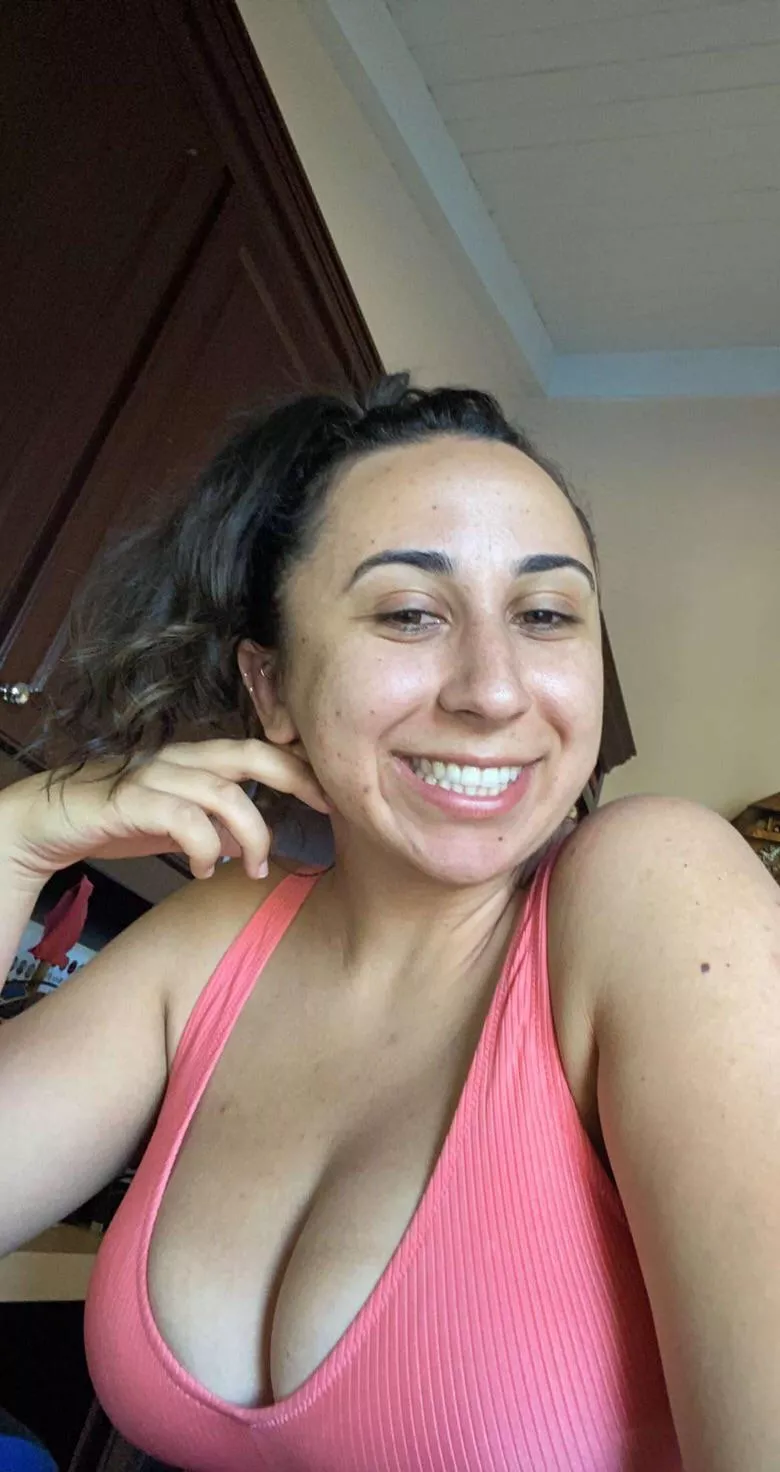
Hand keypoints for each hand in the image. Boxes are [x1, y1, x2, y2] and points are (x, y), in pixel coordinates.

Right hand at [0, 739, 330, 885]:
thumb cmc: (121, 819)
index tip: (334, 794)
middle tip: (324, 811)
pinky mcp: (131, 800)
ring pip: (225, 794)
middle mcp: (180, 757)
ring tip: (252, 868)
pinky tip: (205, 869)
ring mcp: (156, 775)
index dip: (300, 767)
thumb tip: (252, 843)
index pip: (260, 749)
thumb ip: (215, 823)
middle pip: (252, 755)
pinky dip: (205, 848)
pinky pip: (185, 821)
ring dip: (251, 835)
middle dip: (296, 779)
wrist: (50, 820)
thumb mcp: (179, 820)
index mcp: (196, 758)